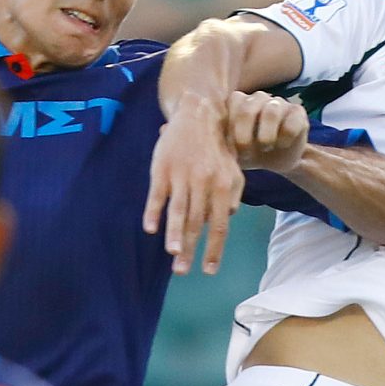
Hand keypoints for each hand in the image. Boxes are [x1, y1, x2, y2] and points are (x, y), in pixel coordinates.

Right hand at [144, 102, 246, 275]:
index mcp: (223, 187)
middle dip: (189, 250)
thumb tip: (228, 218)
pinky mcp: (162, 168)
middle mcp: (204, 183)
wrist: (198, 114)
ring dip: (174, 234)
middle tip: (182, 272)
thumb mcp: (234, 170)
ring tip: (172, 254)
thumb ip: (233, 195)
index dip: (213, 249)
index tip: (208, 270)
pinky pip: (157, 194)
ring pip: (178, 210)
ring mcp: (182, 175)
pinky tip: (150, 228)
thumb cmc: (217, 147)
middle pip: (197, 223)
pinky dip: (153, 211)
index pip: (219, 226)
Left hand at [224, 91, 309, 174]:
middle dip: (244, 136)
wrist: (276, 161)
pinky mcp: (298, 113)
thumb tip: (204, 149)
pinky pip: (292, 122)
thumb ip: (217, 142)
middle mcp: (258, 98)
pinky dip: (285, 138)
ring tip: (265, 148)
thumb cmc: (248, 153)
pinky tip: (282, 145)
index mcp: (238, 102)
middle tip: (246, 153)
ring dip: (266, 136)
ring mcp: (279, 103)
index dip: (230, 131)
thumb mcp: (229, 150)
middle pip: (247, 109)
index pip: (229, 107)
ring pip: (271, 112)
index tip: (232, 150)